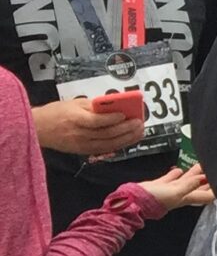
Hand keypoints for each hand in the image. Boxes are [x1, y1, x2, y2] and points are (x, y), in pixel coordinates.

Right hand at [31, 96, 148, 158]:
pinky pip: (105, 149)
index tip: (126, 114)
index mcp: (75, 119)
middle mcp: (79, 134)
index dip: (113, 118)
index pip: (97, 121)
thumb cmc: (56, 112)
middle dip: (126, 129)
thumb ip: (93, 105)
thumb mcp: (73, 103)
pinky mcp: (84, 151)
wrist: (38, 129)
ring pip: (108, 143)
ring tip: (139, 131)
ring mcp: (82, 145)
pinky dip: (118, 145)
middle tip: (139, 123)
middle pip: (107, 133)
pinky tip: (129, 140)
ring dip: (127, 138)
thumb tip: (114, 105)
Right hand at [137, 163, 212, 211]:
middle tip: (214, 169)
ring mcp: (170, 190)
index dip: (216, 191)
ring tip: (200, 165)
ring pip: (185, 181)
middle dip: (207, 179)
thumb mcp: (176, 191)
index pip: (206, 196)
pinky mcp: (160, 185)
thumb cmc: (154, 199)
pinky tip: (180, 169)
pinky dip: (176, 174)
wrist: (132, 201)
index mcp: (187, 198)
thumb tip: (204, 178)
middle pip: (198, 187)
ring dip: (193, 174)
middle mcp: (181, 194)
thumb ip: (190, 184)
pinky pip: (171, 179)